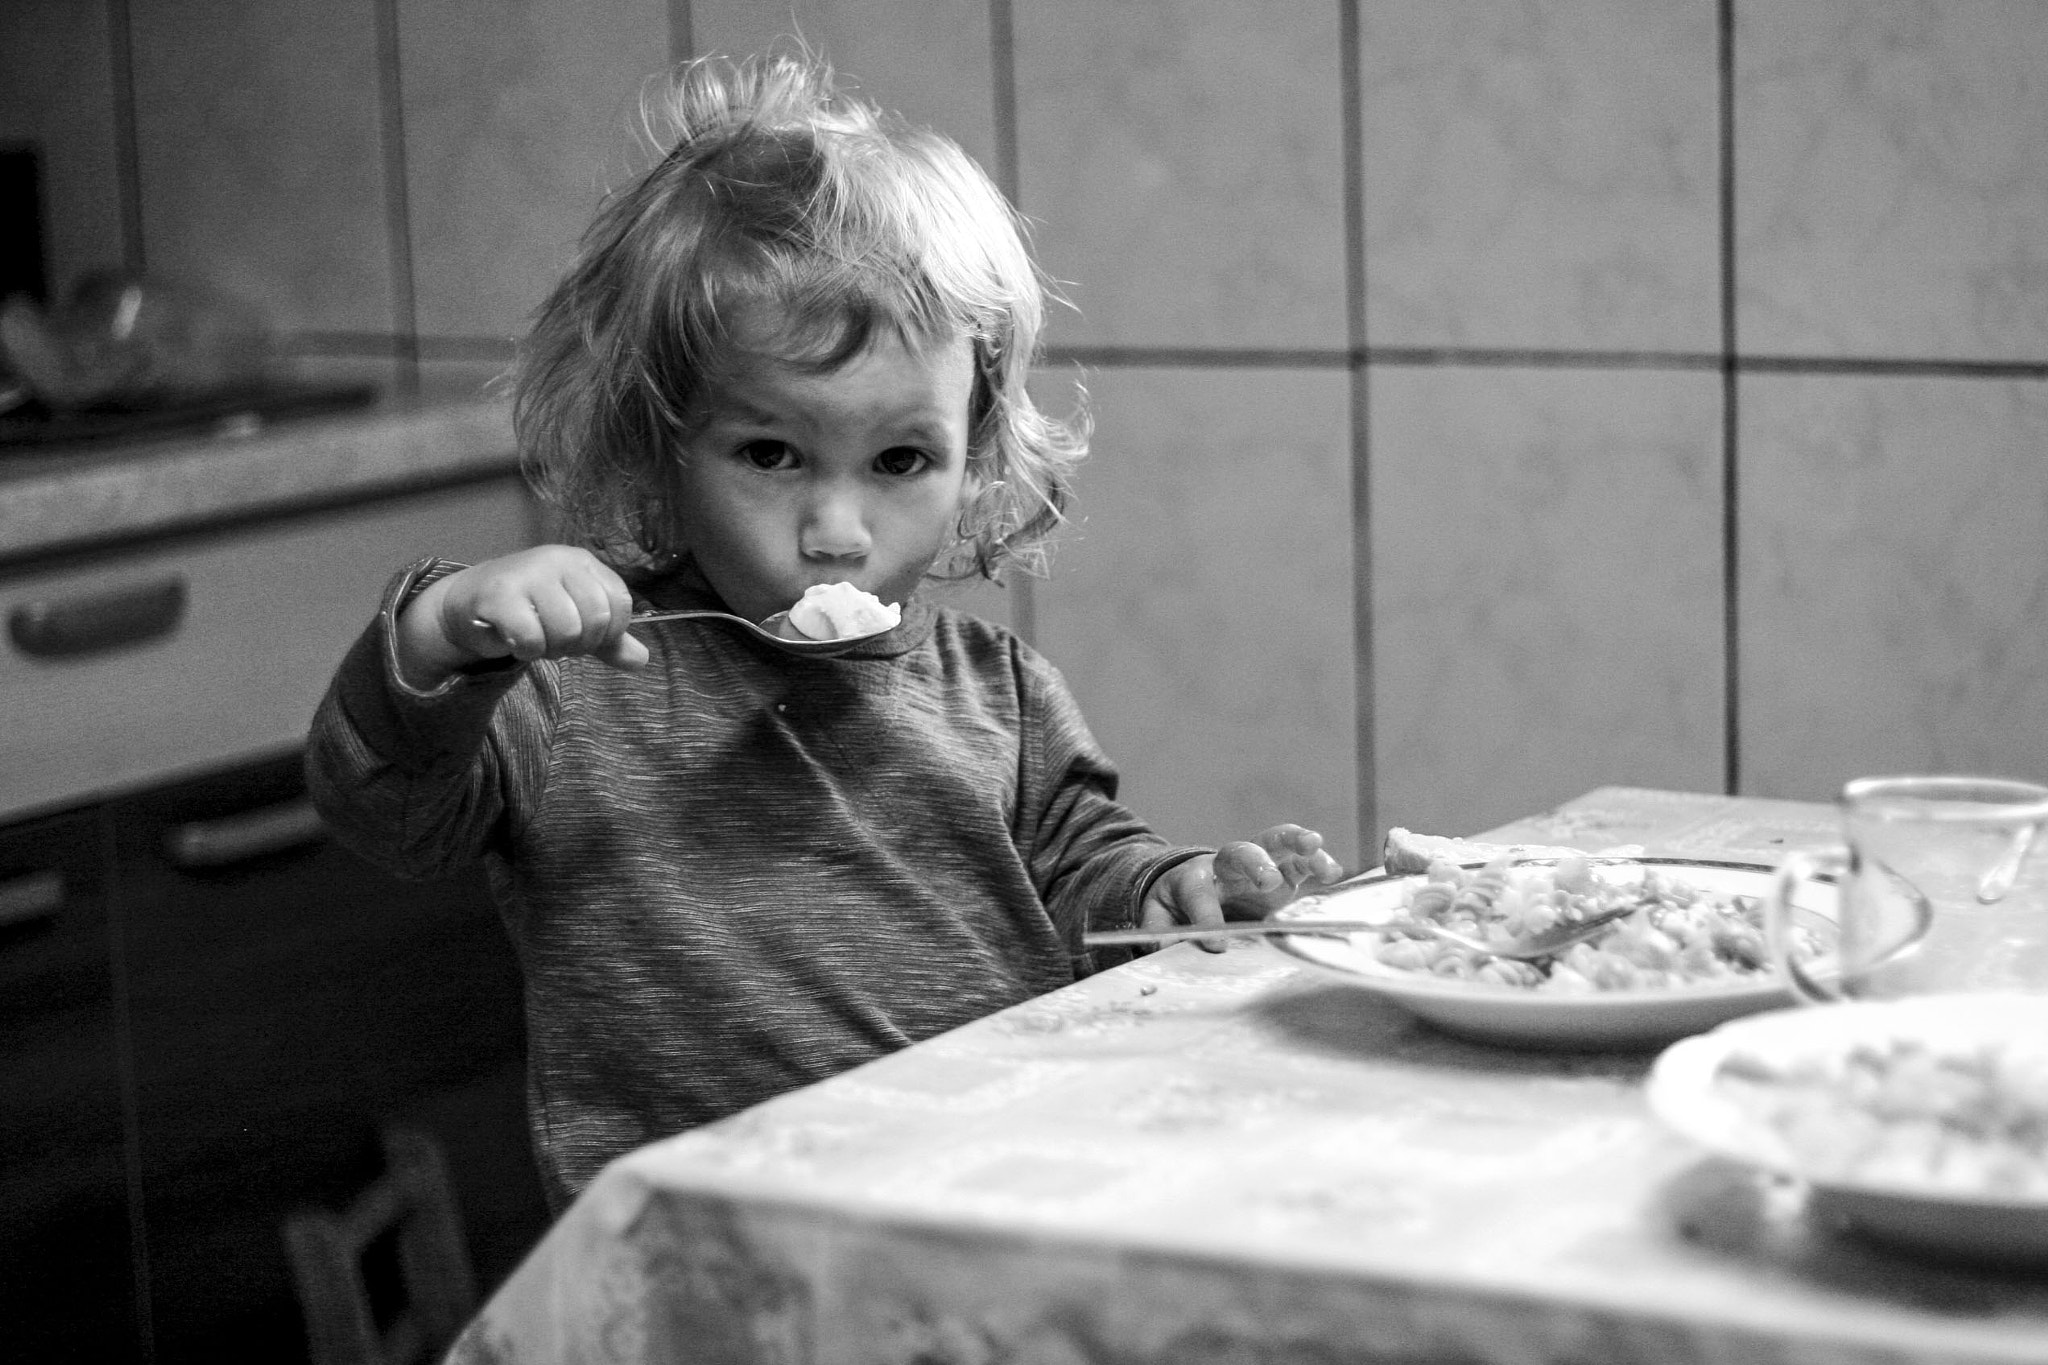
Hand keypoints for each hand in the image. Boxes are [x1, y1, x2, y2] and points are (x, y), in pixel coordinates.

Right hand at [396, 545, 649, 687]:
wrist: (470, 602)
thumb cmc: (530, 609)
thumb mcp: (575, 621)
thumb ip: (609, 640)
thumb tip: (642, 660)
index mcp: (584, 563)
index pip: (620, 603)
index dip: (608, 632)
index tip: (585, 636)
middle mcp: (559, 560)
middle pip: (595, 619)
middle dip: (579, 644)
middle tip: (555, 641)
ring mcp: (529, 574)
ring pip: (566, 630)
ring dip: (551, 649)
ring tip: (535, 638)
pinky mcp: (500, 594)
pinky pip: (532, 638)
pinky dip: (527, 651)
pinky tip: (515, 640)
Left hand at [1140, 824, 1344, 952]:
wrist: (1195, 885)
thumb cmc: (1178, 905)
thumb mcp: (1159, 917)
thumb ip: (1159, 931)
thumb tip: (1163, 947)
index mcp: (1192, 878)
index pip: (1197, 893)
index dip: (1205, 916)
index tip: (1214, 943)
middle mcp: (1227, 867)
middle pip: (1238, 853)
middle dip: (1254, 864)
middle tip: (1267, 881)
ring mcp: (1258, 866)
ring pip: (1274, 842)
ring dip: (1294, 841)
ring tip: (1313, 844)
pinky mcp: (1283, 874)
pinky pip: (1300, 862)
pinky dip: (1316, 862)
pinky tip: (1332, 871)